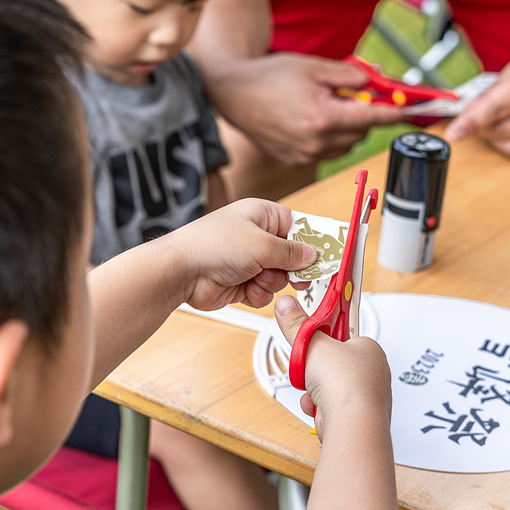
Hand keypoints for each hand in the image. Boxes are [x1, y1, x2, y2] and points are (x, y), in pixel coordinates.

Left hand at [171, 198, 316, 310]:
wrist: (182, 272)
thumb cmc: (212, 245)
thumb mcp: (262, 244)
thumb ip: (291, 252)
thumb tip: (310, 254)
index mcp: (262, 215)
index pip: (299, 226)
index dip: (313, 241)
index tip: (328, 254)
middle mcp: (256, 237)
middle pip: (292, 256)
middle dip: (292, 268)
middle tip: (299, 277)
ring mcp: (248, 261)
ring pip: (279, 277)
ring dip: (272, 283)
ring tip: (257, 278)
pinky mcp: (241, 282)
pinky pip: (264, 292)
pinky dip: (258, 294)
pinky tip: (245, 289)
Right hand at [209, 53, 405, 166]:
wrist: (234, 94)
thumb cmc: (271, 77)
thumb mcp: (315, 67)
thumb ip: (350, 77)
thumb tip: (376, 85)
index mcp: (323, 117)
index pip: (372, 119)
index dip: (394, 114)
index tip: (410, 112)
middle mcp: (315, 143)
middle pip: (360, 135)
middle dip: (363, 116)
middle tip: (351, 97)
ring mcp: (304, 156)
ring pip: (344, 147)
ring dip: (345, 129)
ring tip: (324, 107)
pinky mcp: (294, 162)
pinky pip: (325, 153)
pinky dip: (327, 139)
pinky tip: (309, 121)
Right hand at [272, 294, 390, 438]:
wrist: (352, 424)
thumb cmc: (346, 384)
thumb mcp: (312, 344)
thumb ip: (297, 324)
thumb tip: (286, 305)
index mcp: (370, 349)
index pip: (344, 336)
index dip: (324, 339)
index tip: (312, 338)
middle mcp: (373, 372)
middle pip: (333, 364)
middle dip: (314, 369)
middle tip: (308, 367)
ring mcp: (367, 396)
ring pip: (329, 387)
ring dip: (314, 390)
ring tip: (313, 390)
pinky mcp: (357, 416)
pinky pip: (331, 407)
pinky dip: (319, 407)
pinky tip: (317, 407)